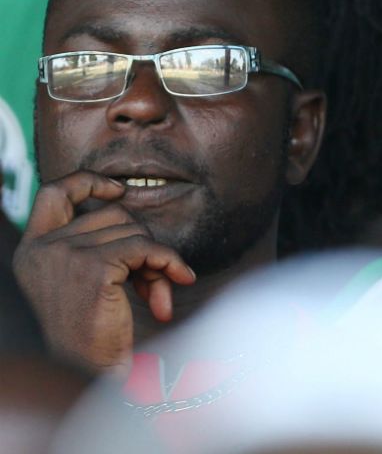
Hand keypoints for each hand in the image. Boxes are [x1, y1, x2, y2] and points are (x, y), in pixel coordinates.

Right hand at [13, 172, 194, 373]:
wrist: (91, 369)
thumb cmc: (94, 327)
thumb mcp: (83, 276)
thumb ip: (95, 241)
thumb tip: (127, 201)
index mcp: (32, 250)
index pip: (53, 193)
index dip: (88, 181)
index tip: (118, 190)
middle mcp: (42, 250)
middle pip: (113, 214)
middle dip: (142, 243)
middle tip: (152, 277)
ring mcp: (64, 256)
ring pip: (135, 231)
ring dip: (157, 260)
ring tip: (158, 292)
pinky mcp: (94, 267)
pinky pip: (147, 248)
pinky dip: (170, 262)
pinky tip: (180, 280)